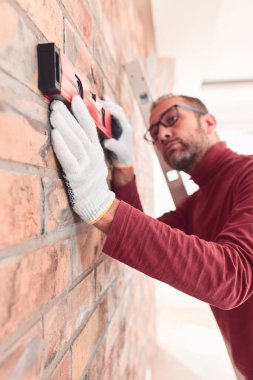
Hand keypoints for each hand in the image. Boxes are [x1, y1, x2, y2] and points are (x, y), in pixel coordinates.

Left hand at [50, 95, 114, 223]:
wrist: (96, 202)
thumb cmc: (91, 179)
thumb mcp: (94, 159)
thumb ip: (87, 144)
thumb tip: (73, 127)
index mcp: (97, 150)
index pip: (91, 127)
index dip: (83, 112)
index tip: (75, 98)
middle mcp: (94, 156)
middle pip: (81, 131)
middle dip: (68, 115)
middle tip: (56, 104)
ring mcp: (86, 165)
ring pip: (75, 141)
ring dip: (64, 126)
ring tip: (53, 114)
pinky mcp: (76, 175)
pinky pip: (68, 158)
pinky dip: (61, 145)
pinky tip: (54, 134)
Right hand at [102, 97, 132, 167]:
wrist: (124, 161)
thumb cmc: (122, 156)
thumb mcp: (118, 151)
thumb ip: (113, 146)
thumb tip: (106, 142)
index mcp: (126, 128)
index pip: (119, 115)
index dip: (111, 110)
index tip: (102, 106)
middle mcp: (124, 125)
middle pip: (118, 110)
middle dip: (109, 104)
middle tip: (99, 100)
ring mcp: (120, 125)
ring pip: (116, 111)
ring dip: (109, 105)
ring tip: (100, 98)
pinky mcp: (116, 128)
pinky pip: (112, 116)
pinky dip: (107, 110)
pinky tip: (102, 104)